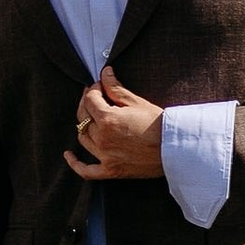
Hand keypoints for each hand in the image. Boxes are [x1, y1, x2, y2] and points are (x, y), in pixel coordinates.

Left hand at [69, 65, 164, 180]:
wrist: (175, 149)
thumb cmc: (158, 124)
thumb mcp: (136, 102)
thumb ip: (116, 88)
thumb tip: (104, 72)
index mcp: (107, 119)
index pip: (90, 99)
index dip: (94, 89)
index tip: (100, 85)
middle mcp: (102, 138)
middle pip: (83, 117)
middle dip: (87, 103)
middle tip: (94, 96)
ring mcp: (104, 156)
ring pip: (83, 138)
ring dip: (84, 125)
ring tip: (90, 117)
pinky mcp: (110, 171)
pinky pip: (86, 171)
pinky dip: (75, 164)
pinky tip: (69, 155)